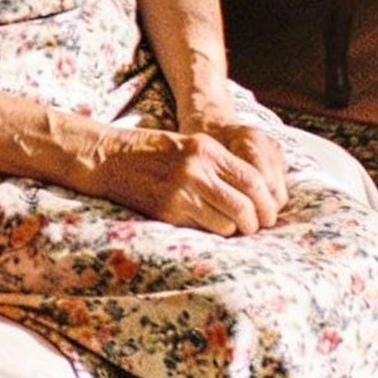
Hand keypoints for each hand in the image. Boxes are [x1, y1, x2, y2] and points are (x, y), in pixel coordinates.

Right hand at [96, 121, 288, 235]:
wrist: (109, 157)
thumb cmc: (153, 151)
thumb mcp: (191, 145)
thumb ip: (221, 165)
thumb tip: (253, 193)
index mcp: (207, 150)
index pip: (254, 181)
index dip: (266, 203)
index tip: (268, 214)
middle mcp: (197, 170)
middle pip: (245, 206)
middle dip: (255, 223)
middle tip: (253, 228)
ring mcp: (181, 191)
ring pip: (226, 224)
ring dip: (232, 230)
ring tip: (229, 228)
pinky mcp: (167, 211)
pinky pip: (202, 229)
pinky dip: (210, 232)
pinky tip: (205, 225)